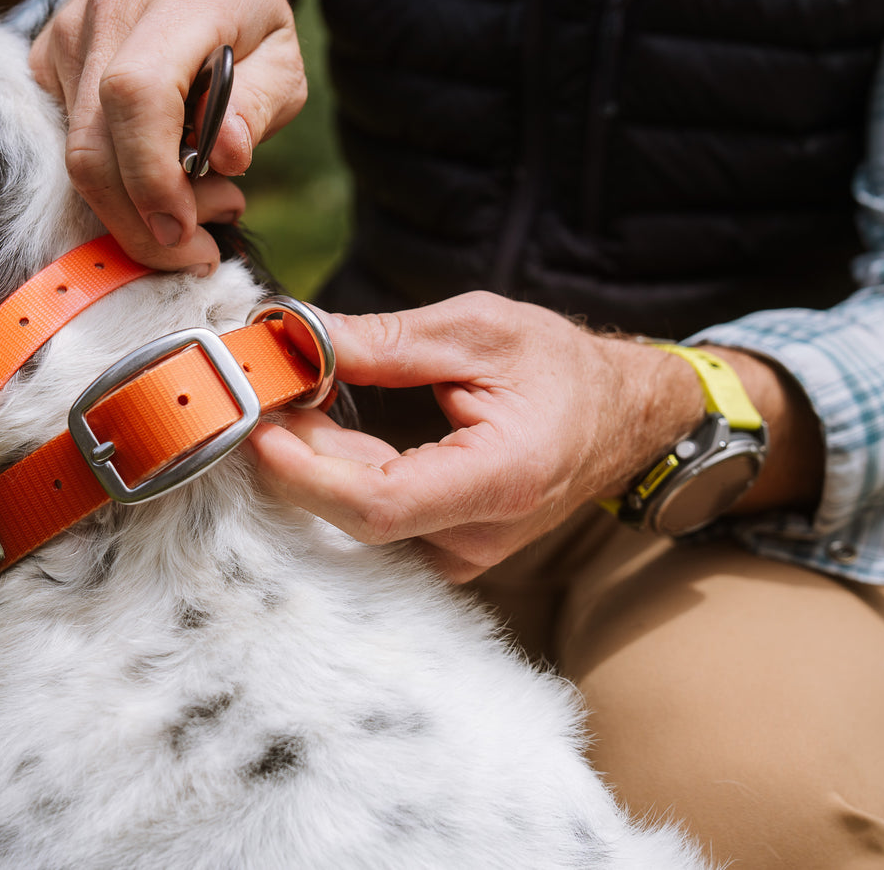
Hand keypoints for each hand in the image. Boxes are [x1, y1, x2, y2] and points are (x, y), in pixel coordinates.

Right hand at [32, 0, 306, 273]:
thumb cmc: (241, 22)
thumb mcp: (282, 59)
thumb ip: (259, 106)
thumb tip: (225, 157)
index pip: (138, 94)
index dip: (153, 175)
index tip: (184, 229)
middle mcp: (107, 11)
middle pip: (94, 146)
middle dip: (140, 222)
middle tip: (198, 250)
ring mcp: (64, 37)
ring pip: (76, 157)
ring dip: (132, 211)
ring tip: (196, 210)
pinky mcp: (43, 64)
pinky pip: (68, 148)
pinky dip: (114, 187)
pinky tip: (159, 183)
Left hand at [248, 294, 822, 581]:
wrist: (623, 415)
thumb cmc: (564, 369)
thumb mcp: (479, 330)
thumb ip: (386, 341)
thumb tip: (300, 336)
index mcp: (500, 481)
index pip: (378, 505)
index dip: (305, 472)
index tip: (260, 426)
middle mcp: (480, 536)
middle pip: (356, 513)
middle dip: (295, 452)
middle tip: (262, 387)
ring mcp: (464, 552)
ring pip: (358, 518)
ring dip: (312, 459)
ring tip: (292, 393)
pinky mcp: (446, 549)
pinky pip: (375, 519)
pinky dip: (337, 472)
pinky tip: (320, 426)